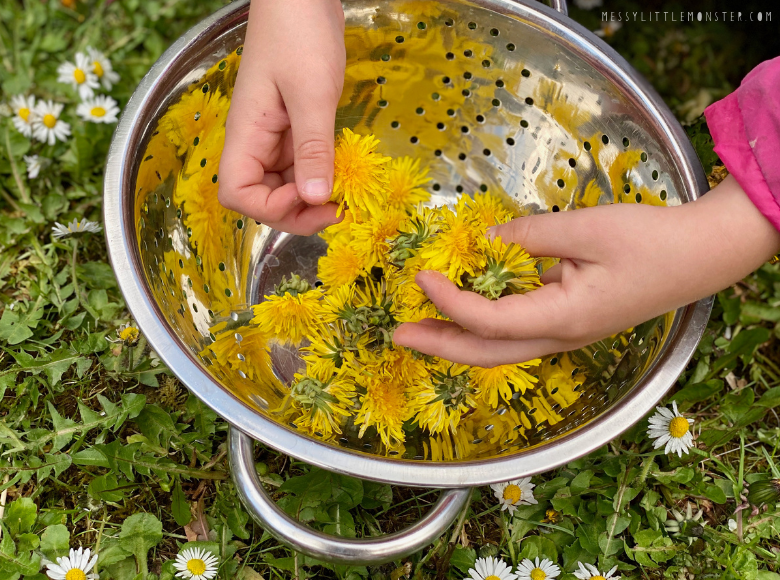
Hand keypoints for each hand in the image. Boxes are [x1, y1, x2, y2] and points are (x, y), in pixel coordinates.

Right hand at [218, 0, 345, 234]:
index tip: (309, 199)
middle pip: (263, 197)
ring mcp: (275, 135)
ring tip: (345, 196)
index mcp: (246, 133)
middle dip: (297, 212)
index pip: (238, 193)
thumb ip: (313, 148)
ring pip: (286, 185)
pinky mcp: (295, 127)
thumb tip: (315, 199)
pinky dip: (321, 175)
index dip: (270, 209)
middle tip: (338, 210)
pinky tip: (344, 174)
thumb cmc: (299, 33)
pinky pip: (303, 164)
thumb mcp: (312, 93)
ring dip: (312, 198)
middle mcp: (256, 141)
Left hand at [393, 175, 779, 365]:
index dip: (449, 301)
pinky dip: (484, 322)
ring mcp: (566, 333)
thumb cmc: (651, 241)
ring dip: (457, 337)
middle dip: (439, 343)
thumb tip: (487, 239)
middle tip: (398, 333)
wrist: (701, 255)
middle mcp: (560, 336)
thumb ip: (529, 235)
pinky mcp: (570, 320)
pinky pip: (517, 330)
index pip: (489, 321)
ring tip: (420, 324)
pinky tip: (466, 306)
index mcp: (564, 318)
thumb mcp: (585, 229)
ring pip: (500, 347)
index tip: (420, 276)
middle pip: (486, 353)